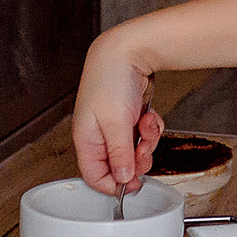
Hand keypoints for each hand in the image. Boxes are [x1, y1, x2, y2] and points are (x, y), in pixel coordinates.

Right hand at [70, 27, 164, 192]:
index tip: (132, 186)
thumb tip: (122, 179)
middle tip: (144, 151)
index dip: (114, 185)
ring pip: (135, 149)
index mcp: (86, 140)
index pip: (94, 176)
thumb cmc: (112, 80)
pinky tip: (149, 115)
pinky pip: (143, 134)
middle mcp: (99, 135)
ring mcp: (115, 126)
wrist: (128, 50)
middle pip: (119, 165)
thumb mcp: (116, 123)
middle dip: (137, 160)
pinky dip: (150, 127)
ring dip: (146, 141)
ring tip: (146, 123)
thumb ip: (120, 154)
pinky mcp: (130, 117)